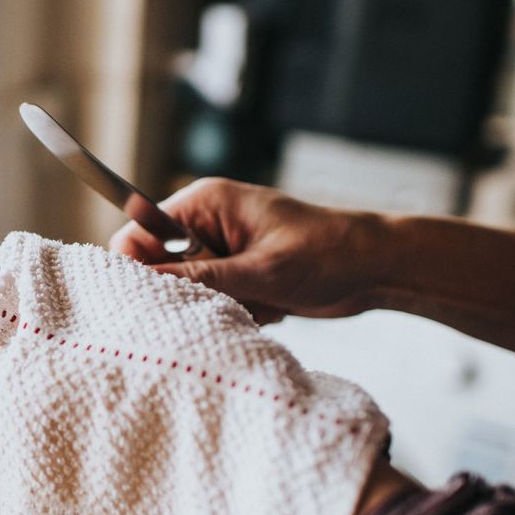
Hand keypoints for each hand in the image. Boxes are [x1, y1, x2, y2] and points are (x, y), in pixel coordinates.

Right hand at [109, 178, 386, 323]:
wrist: (377, 268)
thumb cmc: (327, 252)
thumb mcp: (261, 270)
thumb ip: (200, 278)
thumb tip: (146, 285)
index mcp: (204, 204)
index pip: (139, 232)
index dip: (137, 267)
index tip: (153, 298)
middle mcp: (206, 224)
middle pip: (159, 266)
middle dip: (187, 292)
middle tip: (225, 300)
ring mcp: (221, 250)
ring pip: (187, 289)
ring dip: (218, 304)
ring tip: (259, 301)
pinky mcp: (237, 273)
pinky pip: (213, 300)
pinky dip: (238, 310)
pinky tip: (271, 306)